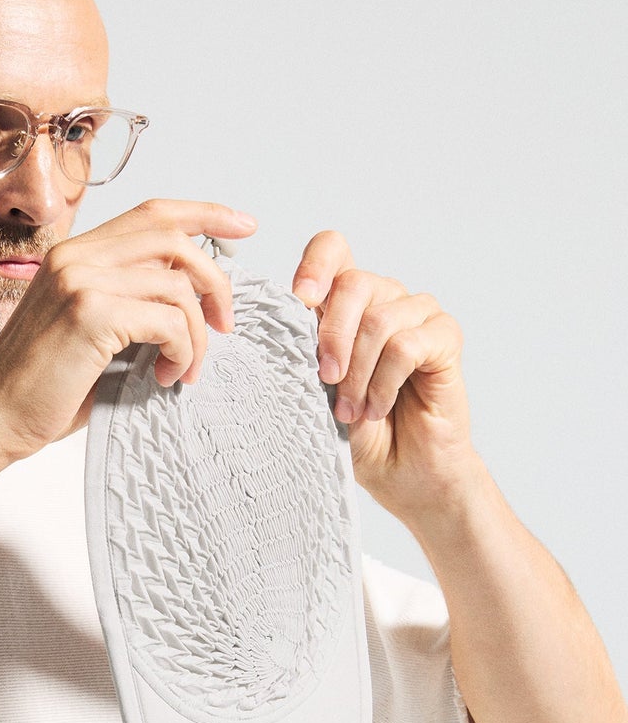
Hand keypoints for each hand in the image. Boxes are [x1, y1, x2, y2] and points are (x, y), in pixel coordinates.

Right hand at [0, 199, 257, 462]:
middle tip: (225, 325)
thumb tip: (193, 301)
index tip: (245, 226)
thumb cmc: (41, 388)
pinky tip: (165, 377)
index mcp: (74, 254)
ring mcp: (81, 281)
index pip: (152, 213)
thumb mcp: (91, 332)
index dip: (205, 213)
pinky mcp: (91, 314)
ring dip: (198, 334)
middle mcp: (76, 256)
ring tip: (183, 369)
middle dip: (216, 280)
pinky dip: (182, 351)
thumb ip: (131, 304)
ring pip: (178, 285)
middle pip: (174, 238)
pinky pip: (169, 320)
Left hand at [291, 229, 480, 518]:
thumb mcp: (314, 388)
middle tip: (325, 381)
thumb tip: (277, 322)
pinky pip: (408, 345)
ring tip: (352, 410)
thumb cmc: (357, 431)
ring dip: (358, 373)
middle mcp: (384, 298)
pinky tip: (379, 406)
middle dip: (331, 337)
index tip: (301, 299)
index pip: (333, 249)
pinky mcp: (445, 338)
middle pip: (354, 283)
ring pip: (379, 319)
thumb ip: (303, 348)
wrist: (400, 473)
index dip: (316, 264)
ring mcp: (418, 315)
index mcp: (347, 301)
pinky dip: (385, 382)